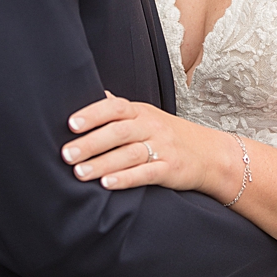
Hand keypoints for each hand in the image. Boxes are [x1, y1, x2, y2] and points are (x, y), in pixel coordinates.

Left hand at [62, 92, 223, 192]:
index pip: (115, 107)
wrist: (209, 154)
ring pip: (130, 154)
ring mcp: (162, 148)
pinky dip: (126, 178)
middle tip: (66, 154)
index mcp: (141, 113)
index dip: (93, 114)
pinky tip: (108, 184)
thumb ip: (118, 109)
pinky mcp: (170, 169)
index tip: (70, 124)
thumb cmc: (169, 135)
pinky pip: (147, 173)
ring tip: (79, 173)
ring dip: (103, 163)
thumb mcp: (145, 116)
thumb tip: (91, 93)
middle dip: (91, 143)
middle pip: (119, 131)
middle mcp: (151, 127)